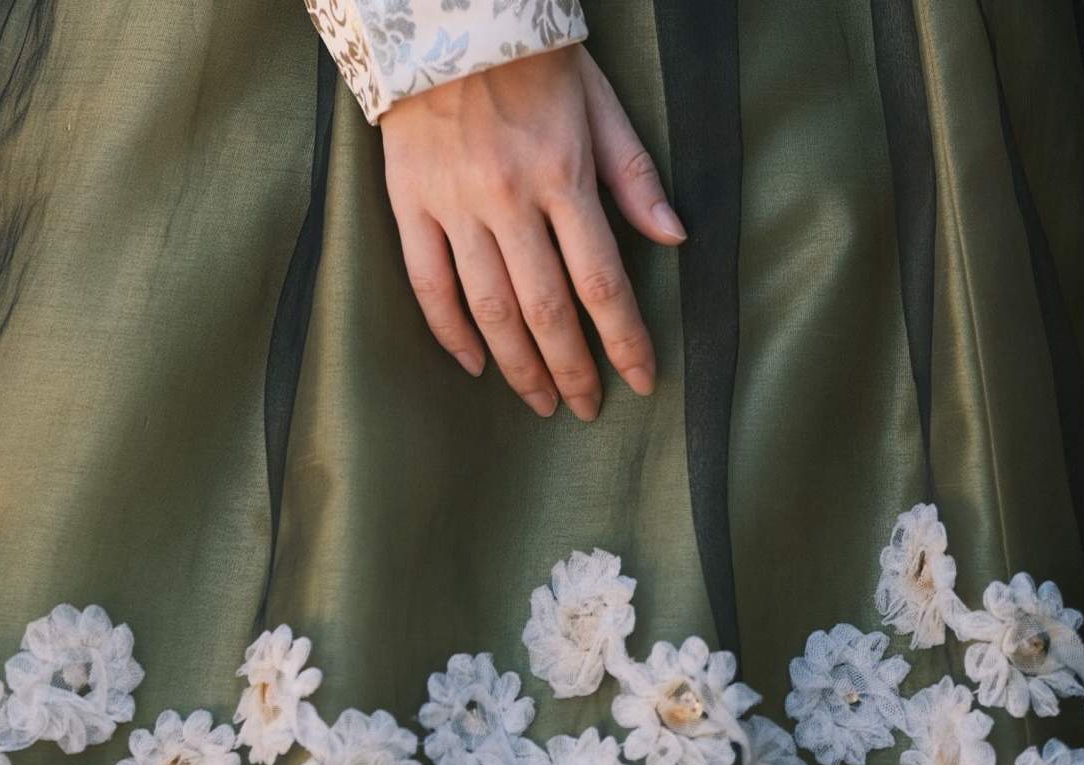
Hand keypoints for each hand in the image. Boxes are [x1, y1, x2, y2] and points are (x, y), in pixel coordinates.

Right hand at [379, 45, 687, 420]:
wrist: (445, 17)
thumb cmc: (533, 61)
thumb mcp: (599, 103)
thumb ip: (633, 174)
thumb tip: (674, 237)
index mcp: (563, 176)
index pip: (602, 281)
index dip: (625, 340)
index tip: (642, 380)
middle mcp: (508, 199)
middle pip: (546, 309)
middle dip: (573, 370)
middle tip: (588, 408)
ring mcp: (453, 204)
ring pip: (488, 307)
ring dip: (518, 365)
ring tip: (541, 401)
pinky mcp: (408, 202)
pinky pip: (427, 283)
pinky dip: (451, 331)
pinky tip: (475, 364)